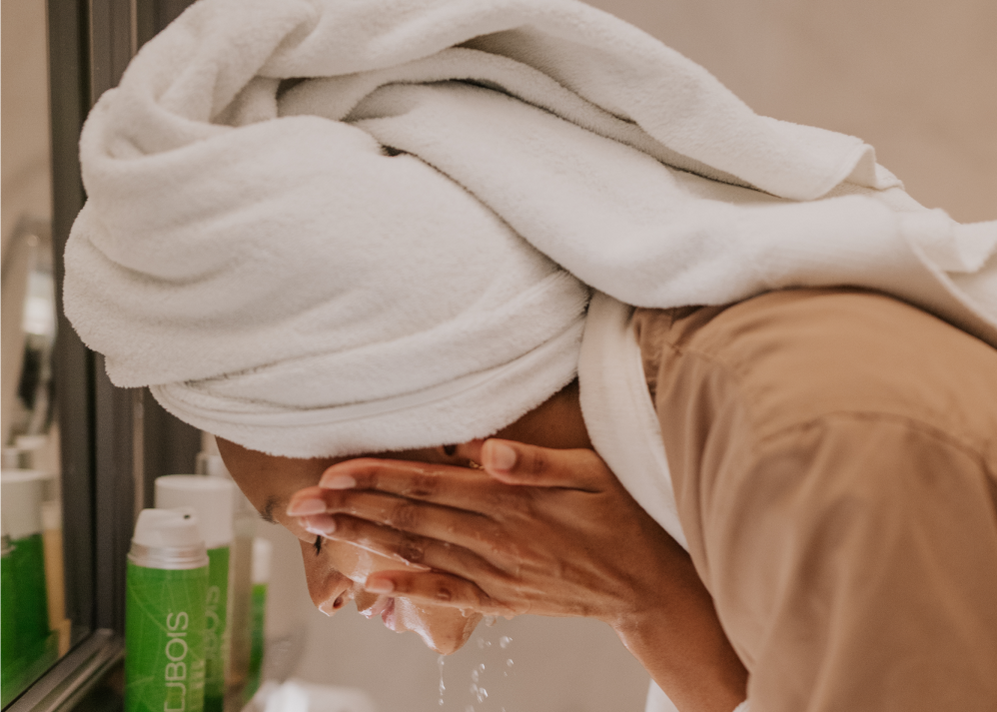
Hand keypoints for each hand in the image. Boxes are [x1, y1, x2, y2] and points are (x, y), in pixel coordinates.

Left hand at [285, 439, 695, 627]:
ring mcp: (494, 572)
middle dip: (352, 507)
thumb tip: (486, 450)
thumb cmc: (617, 517)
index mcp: (508, 501)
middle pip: (410, 517)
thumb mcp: (591, 474)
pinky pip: (446, 593)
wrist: (644, 583)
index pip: (429, 483)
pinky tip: (373, 583)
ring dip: (365, 539)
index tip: (335, 470)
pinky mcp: (500, 598)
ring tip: (322, 528)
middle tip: (302, 501)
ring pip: (417, 552)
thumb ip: (537, 462)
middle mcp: (493, 538)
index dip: (378, 475)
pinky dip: (408, 587)